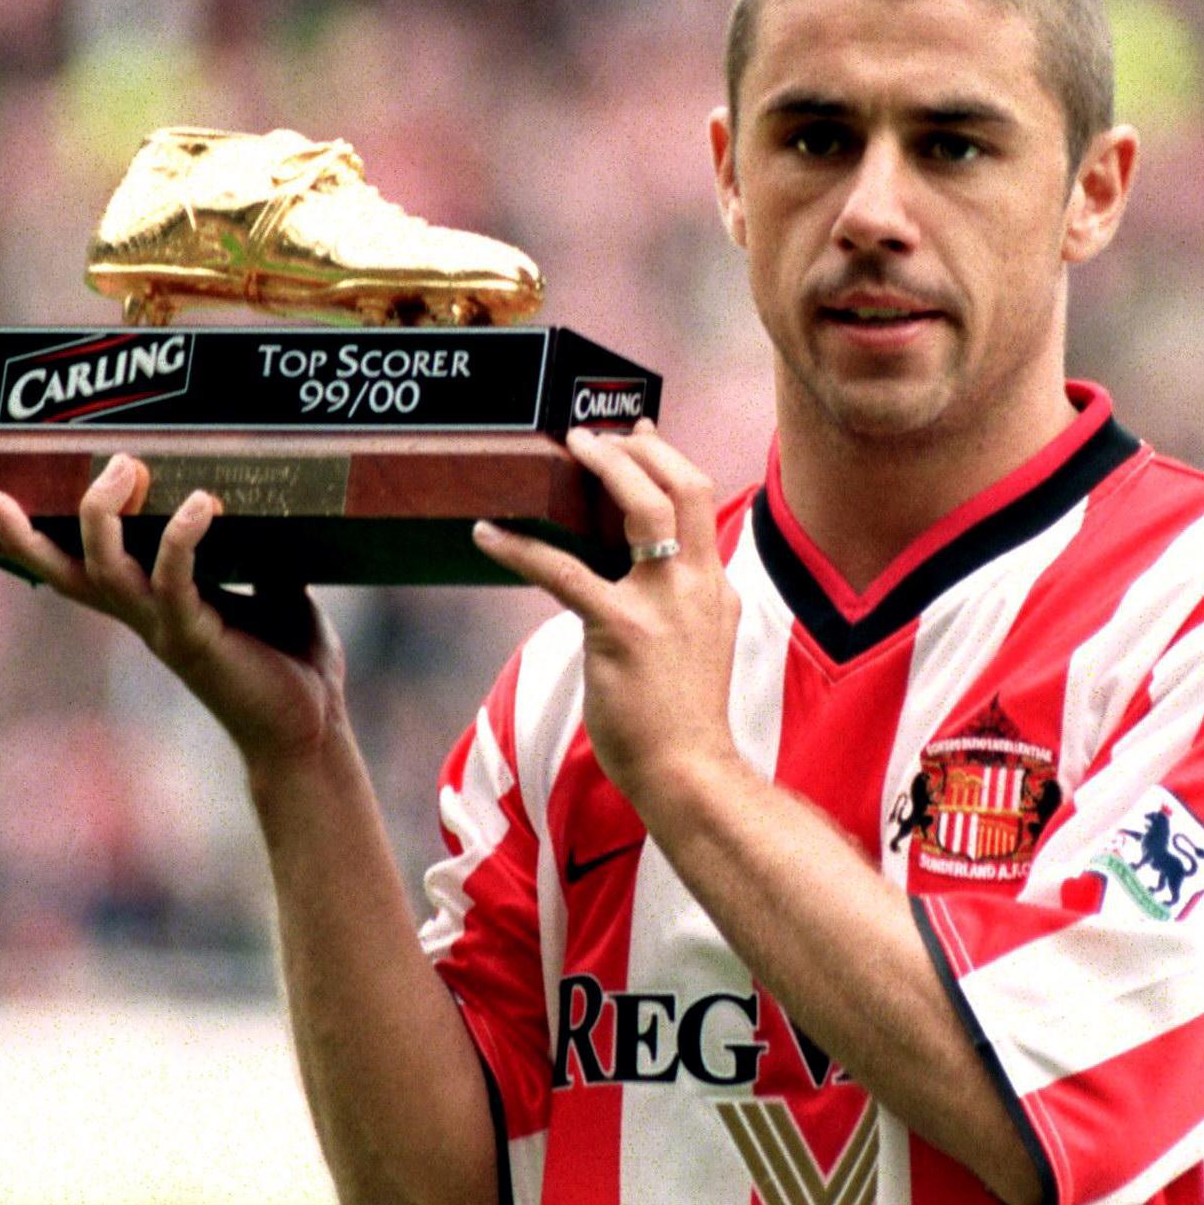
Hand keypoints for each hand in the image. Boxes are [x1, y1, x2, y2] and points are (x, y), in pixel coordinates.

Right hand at [0, 454, 347, 766]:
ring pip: (104, 569)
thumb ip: (261, 550)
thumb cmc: (292, 663)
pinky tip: (200, 504)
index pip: (79, 570)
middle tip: (3, 488)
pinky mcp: (194, 638)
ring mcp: (164, 628)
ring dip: (104, 515)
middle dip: (27, 532)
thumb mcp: (275, 590)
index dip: (30, 543)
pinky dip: (182, 538)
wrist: (310, 732)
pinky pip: (172, 582)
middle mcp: (145, 617)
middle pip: (66, 572)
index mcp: (153, 604)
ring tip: (123, 466)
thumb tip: (274, 497)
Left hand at [472, 423, 742, 809]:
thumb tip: (639, 584)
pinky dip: (521, 547)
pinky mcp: (622, 629)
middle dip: (637, 449)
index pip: (700, 501)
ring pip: (641, 508)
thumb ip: (681, 605)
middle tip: (590, 435)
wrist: (688, 772)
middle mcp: (697, 584)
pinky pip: (564, 571)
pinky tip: (488, 534)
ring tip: (564, 450)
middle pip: (682, 486)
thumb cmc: (681, 720)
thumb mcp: (698, 646)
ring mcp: (663, 604)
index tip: (640, 432)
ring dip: (602, 469)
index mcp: (714, 587)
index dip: (668, 458)